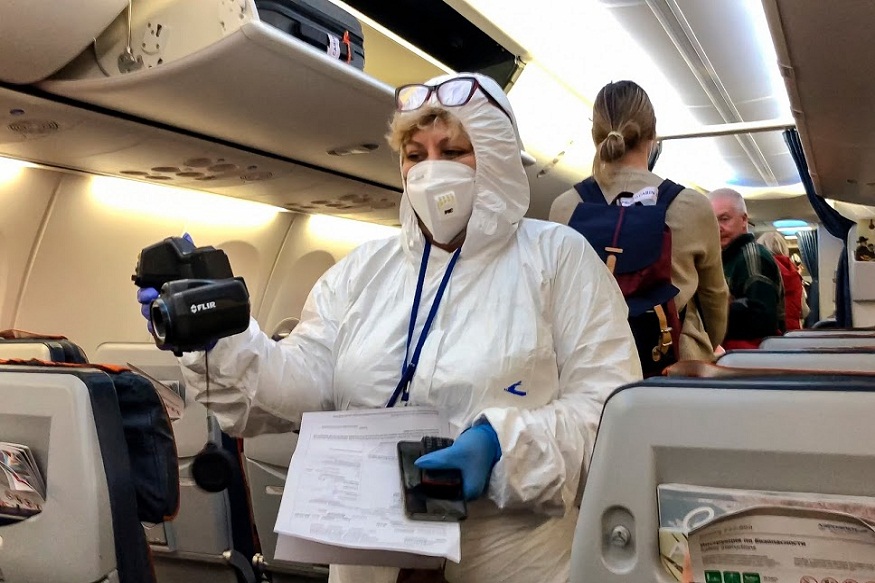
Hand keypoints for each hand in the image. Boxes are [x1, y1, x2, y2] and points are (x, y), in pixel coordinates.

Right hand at [135, 232, 214, 350]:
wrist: (223, 314)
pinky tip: (164, 336)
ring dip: (150, 317)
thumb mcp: (200, 269)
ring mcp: (171, 320)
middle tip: (149, 297)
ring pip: (154, 319)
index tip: (146, 288)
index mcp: (170, 289)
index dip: (145, 288)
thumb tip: (187, 235)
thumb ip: (191, 252)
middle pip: (148, 303)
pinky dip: (163, 339)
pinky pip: (166, 339)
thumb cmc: (208, 291)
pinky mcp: (178, 336)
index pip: (149, 288)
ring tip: (153, 314)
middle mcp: (167, 304)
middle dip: (145, 300)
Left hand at [415, 422, 501, 500]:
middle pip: (446, 492)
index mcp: (470, 493)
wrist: (491, 434)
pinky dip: (442, 472)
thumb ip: (437, 460)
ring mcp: (468, 482)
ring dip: (436, 478)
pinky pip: (450, 476)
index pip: (446, 501)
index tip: (416, 489)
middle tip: (414, 479)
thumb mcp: (455, 453)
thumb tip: (417, 464)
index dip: (431, 495)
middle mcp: (470, 491)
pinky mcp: (465, 473)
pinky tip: (431, 467)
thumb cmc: (477, 447)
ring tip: (419, 473)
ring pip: (447, 483)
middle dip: (432, 485)